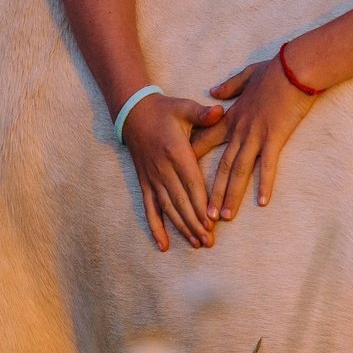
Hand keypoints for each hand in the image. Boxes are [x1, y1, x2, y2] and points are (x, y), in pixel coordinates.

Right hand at [121, 93, 226, 250]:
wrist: (133, 112)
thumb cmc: (164, 110)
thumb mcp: (184, 107)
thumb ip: (203, 113)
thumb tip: (220, 111)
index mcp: (176, 152)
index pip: (191, 183)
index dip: (201, 204)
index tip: (211, 222)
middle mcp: (163, 169)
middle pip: (181, 201)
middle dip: (195, 223)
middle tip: (208, 241)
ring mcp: (152, 178)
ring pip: (167, 208)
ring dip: (181, 228)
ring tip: (196, 243)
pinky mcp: (144, 183)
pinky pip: (149, 209)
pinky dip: (156, 228)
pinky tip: (164, 245)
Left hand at [192, 57, 317, 219]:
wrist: (295, 67)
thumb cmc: (274, 70)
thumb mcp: (246, 75)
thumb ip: (228, 87)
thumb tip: (213, 92)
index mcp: (232, 116)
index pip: (206, 140)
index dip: (193, 159)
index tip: (182, 176)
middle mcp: (240, 129)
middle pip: (222, 166)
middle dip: (211, 192)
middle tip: (204, 214)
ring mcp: (256, 134)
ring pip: (240, 170)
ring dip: (232, 194)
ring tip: (225, 215)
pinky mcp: (275, 137)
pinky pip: (268, 165)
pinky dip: (264, 183)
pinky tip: (262, 201)